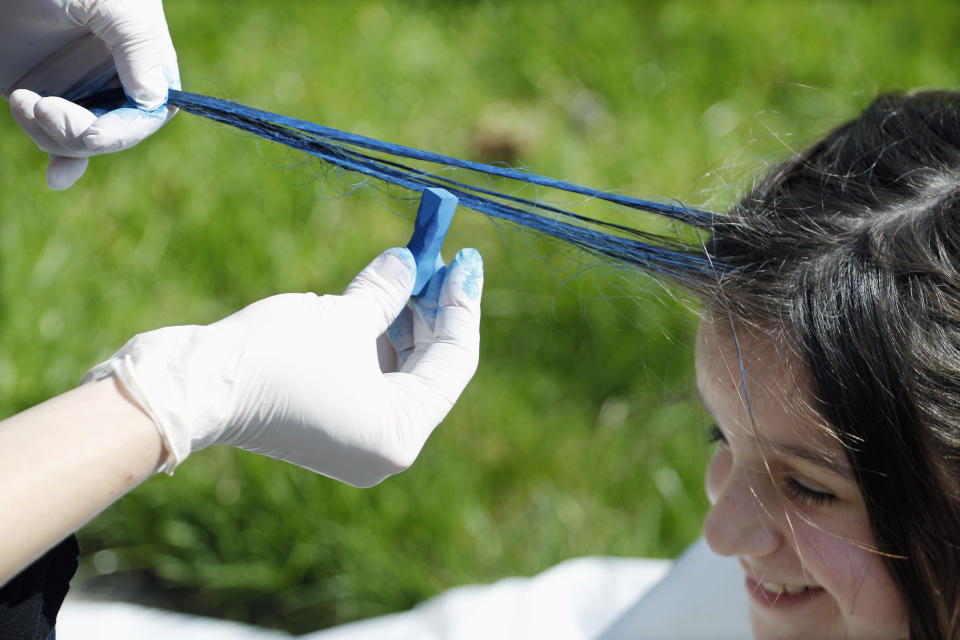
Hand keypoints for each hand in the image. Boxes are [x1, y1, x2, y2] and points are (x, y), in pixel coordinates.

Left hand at [1, 0, 178, 189]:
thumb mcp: (115, 4)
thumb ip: (139, 47)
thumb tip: (154, 102)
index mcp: (143, 59)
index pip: (150, 112)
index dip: (125, 131)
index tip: (95, 134)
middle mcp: (115, 80)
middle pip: (114, 135)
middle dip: (81, 133)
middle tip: (45, 107)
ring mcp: (79, 91)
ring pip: (81, 142)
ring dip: (51, 134)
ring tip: (24, 100)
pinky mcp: (44, 96)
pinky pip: (58, 142)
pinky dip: (62, 162)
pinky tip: (57, 177)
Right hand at [83, 247, 483, 487]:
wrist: (194, 386)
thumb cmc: (275, 357)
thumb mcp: (344, 317)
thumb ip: (389, 290)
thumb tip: (411, 260)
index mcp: (400, 436)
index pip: (453, 363)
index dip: (461, 305)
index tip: (466, 257)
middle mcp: (383, 446)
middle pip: (428, 367)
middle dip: (432, 307)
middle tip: (437, 254)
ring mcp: (354, 438)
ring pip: (398, 368)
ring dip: (403, 316)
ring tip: (408, 263)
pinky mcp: (328, 422)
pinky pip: (368, 375)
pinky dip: (375, 336)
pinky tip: (379, 291)